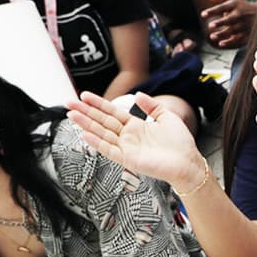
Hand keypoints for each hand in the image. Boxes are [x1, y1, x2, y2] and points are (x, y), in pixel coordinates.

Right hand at [68, 90, 208, 187]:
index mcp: (136, 125)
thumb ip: (152, 106)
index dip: (98, 103)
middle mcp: (128, 136)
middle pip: (102, 121)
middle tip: (69, 103)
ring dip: (86, 124)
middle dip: (85, 112)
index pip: (112, 112)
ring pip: (102, 133)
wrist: (188, 162)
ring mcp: (126, 148)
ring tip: (71, 115)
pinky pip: (109, 150)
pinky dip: (97, 142)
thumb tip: (138, 94)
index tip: (83, 95)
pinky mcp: (128, 159)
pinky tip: (84, 134)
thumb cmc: (180, 143)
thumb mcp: (167, 117)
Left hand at [200, 0, 254, 46]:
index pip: (222, 7)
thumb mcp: (235, 0)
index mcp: (236, 4)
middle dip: (220, 22)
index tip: (203, 14)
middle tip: (210, 26)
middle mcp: (240, 15)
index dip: (212, 11)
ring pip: (232, 31)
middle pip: (229, 19)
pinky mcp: (247, 34)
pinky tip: (221, 43)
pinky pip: (238, 39)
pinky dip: (229, 42)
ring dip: (222, 34)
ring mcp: (244, 25)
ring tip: (212, 37)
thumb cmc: (245, 6)